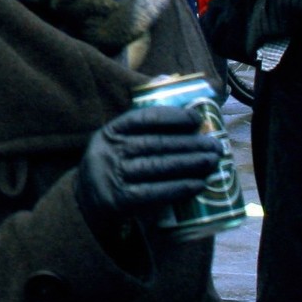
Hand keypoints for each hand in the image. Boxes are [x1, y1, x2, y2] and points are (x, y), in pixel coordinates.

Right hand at [72, 105, 221, 241]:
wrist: (86, 203)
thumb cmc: (113, 166)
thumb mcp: (115, 142)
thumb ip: (141, 126)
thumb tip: (178, 98)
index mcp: (110, 132)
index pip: (142, 118)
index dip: (172, 116)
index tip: (197, 118)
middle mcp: (110, 151)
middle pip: (156, 143)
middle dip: (190, 143)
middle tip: (215, 145)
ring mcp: (114, 175)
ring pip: (158, 166)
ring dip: (190, 164)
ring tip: (212, 161)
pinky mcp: (121, 200)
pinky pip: (155, 192)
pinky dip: (179, 188)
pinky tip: (198, 184)